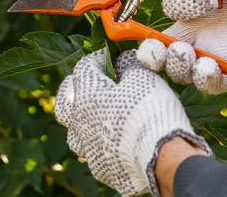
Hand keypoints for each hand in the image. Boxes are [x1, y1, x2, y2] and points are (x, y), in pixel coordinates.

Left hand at [55, 49, 209, 195]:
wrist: (162, 157)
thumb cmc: (150, 110)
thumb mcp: (142, 76)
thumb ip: (128, 64)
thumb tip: (123, 60)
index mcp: (87, 96)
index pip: (84, 68)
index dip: (98, 58)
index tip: (112, 56)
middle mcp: (80, 124)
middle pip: (64, 104)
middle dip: (72, 91)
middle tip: (83, 84)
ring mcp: (89, 149)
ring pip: (74, 134)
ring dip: (81, 123)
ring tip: (94, 117)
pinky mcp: (101, 169)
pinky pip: (94, 154)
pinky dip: (100, 145)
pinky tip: (113, 142)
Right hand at [137, 0, 226, 93]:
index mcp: (196, 6)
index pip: (172, 8)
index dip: (181, 2)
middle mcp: (199, 34)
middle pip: (161, 50)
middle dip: (152, 52)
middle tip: (160, 48)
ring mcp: (215, 56)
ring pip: (182, 71)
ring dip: (178, 66)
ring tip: (186, 56)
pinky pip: (213, 84)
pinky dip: (206, 79)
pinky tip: (208, 68)